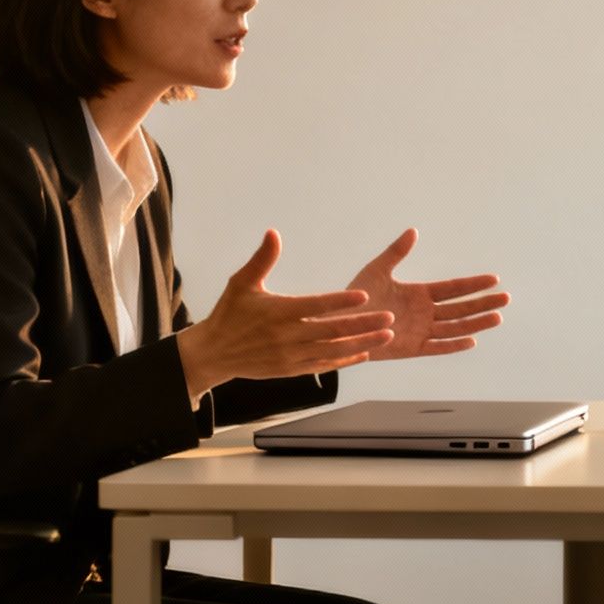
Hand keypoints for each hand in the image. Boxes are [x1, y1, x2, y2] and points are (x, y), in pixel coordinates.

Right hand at [176, 230, 394, 398]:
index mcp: (279, 312)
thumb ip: (262, 259)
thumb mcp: (242, 283)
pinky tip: (364, 353)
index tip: (364, 295)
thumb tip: (273, 233)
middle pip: (332, 330)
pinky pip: (324, 365)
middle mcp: (288, 336)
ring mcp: (291, 356)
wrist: (214, 353)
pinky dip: (345, 360)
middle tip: (389, 316)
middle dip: (364, 324)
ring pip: (333, 350)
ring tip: (387, 335)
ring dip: (362, 343)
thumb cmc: (230, 313)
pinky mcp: (291, 370)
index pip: (316, 305)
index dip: (341, 301)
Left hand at [342, 228, 508, 360]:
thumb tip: (413, 231)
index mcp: (420, 293)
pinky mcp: (412, 349)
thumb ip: (396, 252)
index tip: (493, 280)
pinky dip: (453, 345)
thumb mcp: (377, 270)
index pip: (453, 288)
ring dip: (476, 323)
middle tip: (506, 298)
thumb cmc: (357, 297)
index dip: (473, 284)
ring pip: (455, 327)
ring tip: (497, 318)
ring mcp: (421, 331)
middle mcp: (425, 313)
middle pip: (461, 308)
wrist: (341, 324)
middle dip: (483, 303)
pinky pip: (437, 347)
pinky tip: (471, 340)